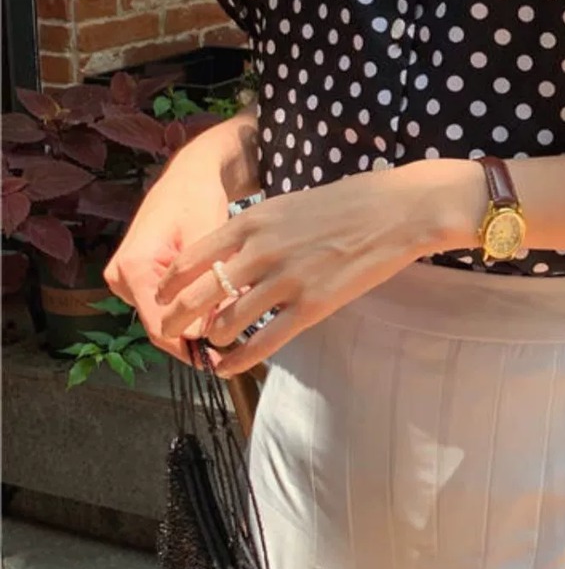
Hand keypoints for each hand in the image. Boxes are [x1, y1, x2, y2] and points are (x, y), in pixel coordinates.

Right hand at [104, 144, 252, 364]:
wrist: (189, 177)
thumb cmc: (199, 200)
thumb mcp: (210, 240)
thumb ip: (209, 282)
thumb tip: (216, 329)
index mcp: (133, 267)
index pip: (159, 325)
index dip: (190, 347)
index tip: (220, 362)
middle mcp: (121, 278)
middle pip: (161, 326)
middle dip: (196, 339)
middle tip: (234, 355)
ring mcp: (128, 281)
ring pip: (166, 318)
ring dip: (196, 326)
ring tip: (233, 334)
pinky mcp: (141, 280)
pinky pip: (167, 307)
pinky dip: (192, 313)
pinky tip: (221, 317)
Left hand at [152, 160, 484, 376]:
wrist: (399, 211)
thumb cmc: (351, 201)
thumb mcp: (291, 203)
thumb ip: (258, 229)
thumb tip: (233, 254)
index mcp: (253, 221)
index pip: (191, 257)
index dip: (170, 283)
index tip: (161, 297)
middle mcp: (261, 251)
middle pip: (199, 294)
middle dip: (176, 318)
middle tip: (169, 331)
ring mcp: (286, 280)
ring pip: (228, 322)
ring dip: (212, 339)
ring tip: (210, 346)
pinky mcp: (313, 306)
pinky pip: (265, 341)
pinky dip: (238, 359)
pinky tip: (227, 367)